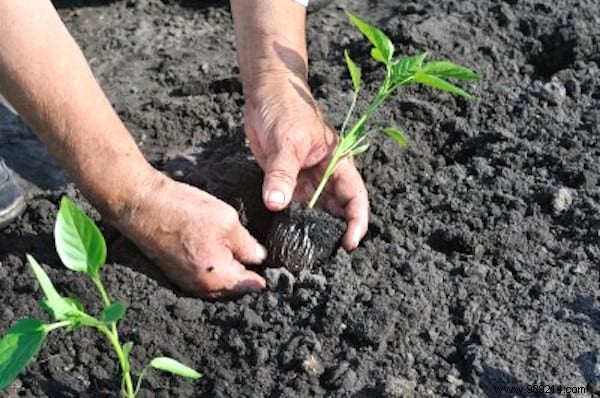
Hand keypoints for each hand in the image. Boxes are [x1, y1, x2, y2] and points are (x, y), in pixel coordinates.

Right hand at [116, 172, 266, 297]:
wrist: (143, 205)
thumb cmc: (185, 212)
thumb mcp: (228, 222)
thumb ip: (248, 245)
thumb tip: (260, 258)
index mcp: (219, 279)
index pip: (251, 286)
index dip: (266, 275)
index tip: (278, 268)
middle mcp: (202, 288)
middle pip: (235, 287)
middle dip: (248, 274)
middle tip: (261, 255)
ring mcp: (187, 282)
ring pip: (219, 282)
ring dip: (231, 270)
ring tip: (241, 251)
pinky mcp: (177, 272)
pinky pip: (204, 275)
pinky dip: (214, 266)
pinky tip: (219, 248)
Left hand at [244, 72, 368, 249]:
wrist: (265, 93)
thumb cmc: (285, 108)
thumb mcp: (286, 141)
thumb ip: (281, 174)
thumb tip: (276, 204)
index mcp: (338, 162)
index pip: (355, 197)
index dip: (357, 222)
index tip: (349, 244)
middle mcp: (325, 175)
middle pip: (337, 210)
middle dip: (334, 232)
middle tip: (322, 256)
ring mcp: (306, 180)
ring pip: (315, 212)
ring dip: (311, 229)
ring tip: (304, 251)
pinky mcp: (287, 181)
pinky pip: (292, 206)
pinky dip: (291, 221)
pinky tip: (285, 235)